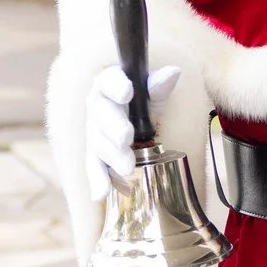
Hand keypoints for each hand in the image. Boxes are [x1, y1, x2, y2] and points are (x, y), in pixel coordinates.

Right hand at [84, 63, 180, 200]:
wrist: (132, 116)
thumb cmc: (144, 98)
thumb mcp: (153, 90)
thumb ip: (159, 85)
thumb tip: (173, 73)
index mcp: (109, 84)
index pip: (109, 81)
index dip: (116, 86)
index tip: (127, 92)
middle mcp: (97, 106)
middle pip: (101, 115)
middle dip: (114, 127)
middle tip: (126, 138)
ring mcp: (93, 131)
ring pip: (98, 143)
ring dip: (111, 156)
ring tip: (128, 168)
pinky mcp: (94, 154)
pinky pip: (94, 166)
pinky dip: (97, 180)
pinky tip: (101, 193)